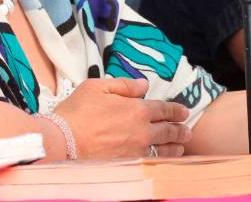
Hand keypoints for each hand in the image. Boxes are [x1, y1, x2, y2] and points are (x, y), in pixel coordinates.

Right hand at [52, 78, 190, 157]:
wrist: (63, 142)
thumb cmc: (77, 112)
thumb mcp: (98, 87)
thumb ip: (124, 85)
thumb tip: (144, 85)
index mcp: (137, 109)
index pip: (163, 109)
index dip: (176, 110)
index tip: (184, 112)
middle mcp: (142, 131)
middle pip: (168, 130)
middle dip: (180, 130)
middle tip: (187, 131)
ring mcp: (136, 150)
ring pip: (163, 149)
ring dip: (174, 147)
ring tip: (180, 147)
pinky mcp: (128, 165)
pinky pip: (152, 162)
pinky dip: (162, 161)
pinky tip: (163, 161)